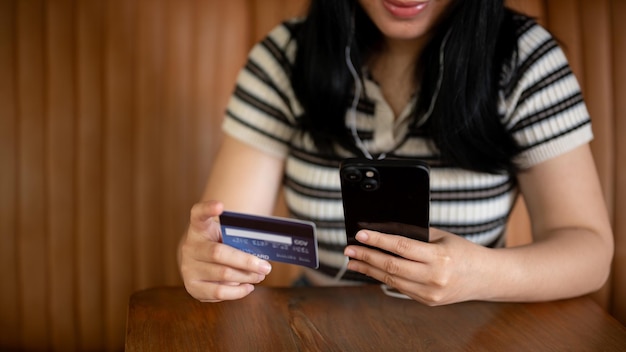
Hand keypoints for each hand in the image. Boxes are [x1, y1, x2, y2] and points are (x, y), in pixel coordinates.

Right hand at [180, 201, 271, 301]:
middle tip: (266, 266)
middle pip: (219, 253)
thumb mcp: (224, 235)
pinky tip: (248, 287)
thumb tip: (262, 256)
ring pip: (222, 275)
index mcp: (198, 228)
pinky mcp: (192, 287)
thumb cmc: (218, 245)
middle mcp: (190, 247)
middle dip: (246, 261)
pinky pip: (219, 293)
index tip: (220, 205)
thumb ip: (237, 238)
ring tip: (260, 276)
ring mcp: (188, 268)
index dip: (207, 209)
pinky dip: (238, 292)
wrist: (199, 262)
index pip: (198, 214)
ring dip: (246, 276)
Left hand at [344, 228, 488, 305]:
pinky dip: (383, 277)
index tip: (360, 235)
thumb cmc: (462, 251)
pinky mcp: (427, 301)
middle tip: (349, 249)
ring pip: (392, 280)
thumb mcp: (441, 237)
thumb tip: (382, 230)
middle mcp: (434, 278)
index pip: (401, 248)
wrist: (485, 277)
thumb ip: (414, 235)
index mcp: (439, 258)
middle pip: (392, 266)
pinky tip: (371, 269)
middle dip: (367, 257)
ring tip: (353, 261)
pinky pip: (400, 287)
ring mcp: (430, 293)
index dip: (378, 241)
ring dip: (369, 270)